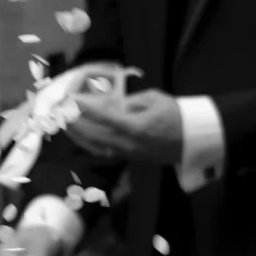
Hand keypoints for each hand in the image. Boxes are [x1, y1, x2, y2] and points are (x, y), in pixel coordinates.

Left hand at [67, 88, 184, 163]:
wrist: (191, 139)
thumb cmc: (176, 114)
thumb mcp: (155, 98)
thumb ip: (131, 101)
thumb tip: (113, 104)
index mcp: (136, 128)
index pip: (106, 118)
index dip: (88, 109)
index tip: (74, 101)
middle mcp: (128, 144)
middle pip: (95, 135)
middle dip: (77, 123)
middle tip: (63, 112)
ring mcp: (127, 153)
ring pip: (96, 146)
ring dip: (79, 136)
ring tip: (66, 124)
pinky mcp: (127, 157)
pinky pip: (103, 152)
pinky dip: (89, 144)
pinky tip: (80, 136)